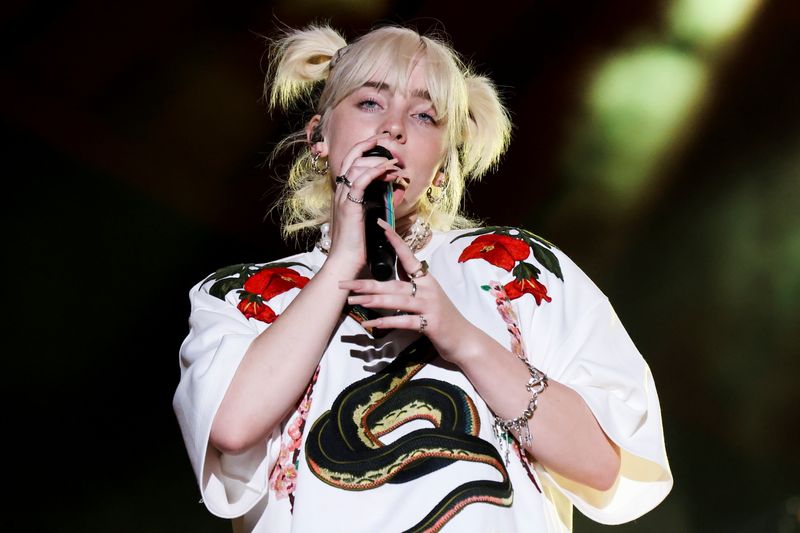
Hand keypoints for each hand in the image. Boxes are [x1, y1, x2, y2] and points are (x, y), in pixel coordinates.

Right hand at [326, 133, 401, 275]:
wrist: (345, 262)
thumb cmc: (356, 246)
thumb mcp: (366, 219)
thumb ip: (373, 204)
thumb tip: (388, 194)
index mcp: (343, 193)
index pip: (352, 161)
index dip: (366, 149)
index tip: (383, 145)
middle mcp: (340, 191)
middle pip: (351, 156)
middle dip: (370, 143)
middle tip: (388, 141)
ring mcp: (343, 197)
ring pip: (356, 165)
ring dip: (378, 160)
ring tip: (395, 163)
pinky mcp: (349, 205)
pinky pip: (360, 180)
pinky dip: (374, 171)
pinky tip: (387, 169)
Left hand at [338, 219, 475, 363]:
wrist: (464, 339)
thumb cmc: (442, 317)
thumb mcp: (428, 295)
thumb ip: (411, 282)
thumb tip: (393, 269)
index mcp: (426, 279)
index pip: (407, 255)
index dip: (394, 240)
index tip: (380, 226)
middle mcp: (428, 288)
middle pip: (392, 283)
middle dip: (366, 283)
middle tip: (344, 283)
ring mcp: (429, 305)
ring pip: (396, 300)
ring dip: (372, 300)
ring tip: (353, 301)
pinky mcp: (429, 323)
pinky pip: (403, 321)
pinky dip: (385, 322)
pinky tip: (370, 323)